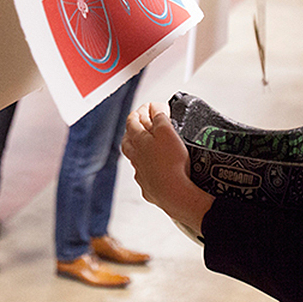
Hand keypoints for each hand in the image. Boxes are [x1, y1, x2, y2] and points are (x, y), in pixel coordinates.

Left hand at [122, 101, 213, 233]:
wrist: (174, 194)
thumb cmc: (171, 164)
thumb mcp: (167, 132)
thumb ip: (160, 118)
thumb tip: (155, 110)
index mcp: (138, 140)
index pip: (133, 121)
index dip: (140, 111)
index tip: (149, 107)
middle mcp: (136, 157)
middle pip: (128, 140)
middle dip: (132, 131)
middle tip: (139, 125)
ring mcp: (141, 173)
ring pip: (134, 159)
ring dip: (138, 150)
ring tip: (145, 147)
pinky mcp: (149, 188)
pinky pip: (145, 176)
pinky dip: (148, 170)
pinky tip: (155, 170)